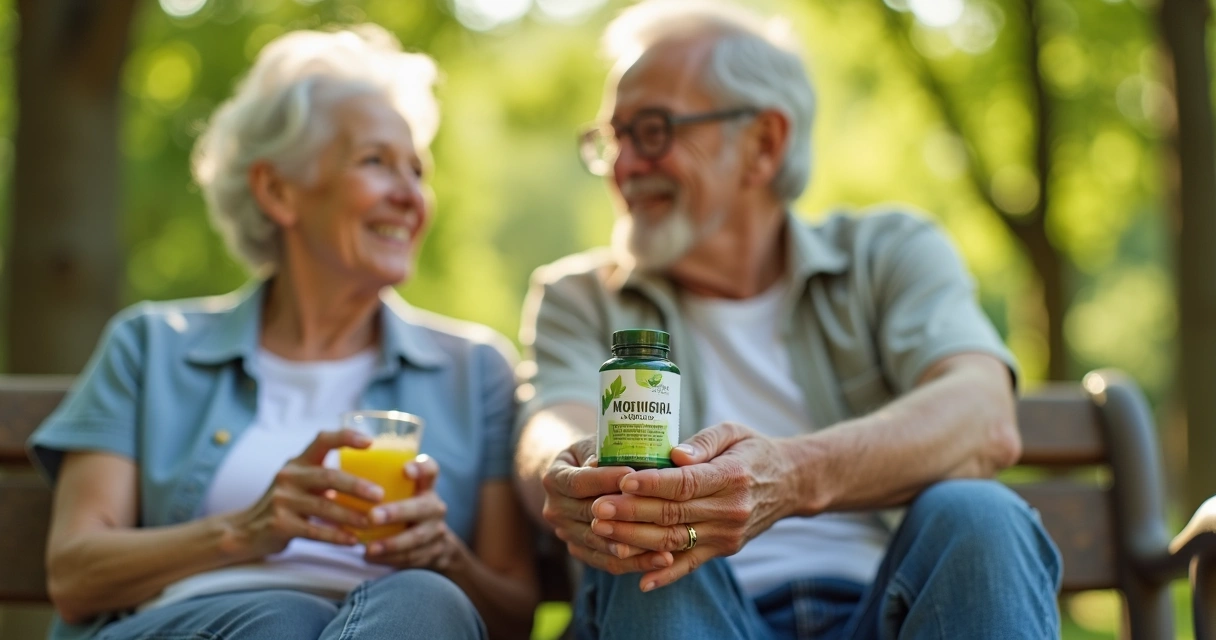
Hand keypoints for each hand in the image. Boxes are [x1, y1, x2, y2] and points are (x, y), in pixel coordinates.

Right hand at [229, 429, 385, 557]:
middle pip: (328, 477)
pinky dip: (336, 536)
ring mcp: (282, 500)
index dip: (346, 437)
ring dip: (351, 516)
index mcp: (299, 462)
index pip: (322, 440)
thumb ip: (327, 478)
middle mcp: (289, 477)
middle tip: (379, 495)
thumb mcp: (302, 483)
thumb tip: (375, 480)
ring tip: (372, 522)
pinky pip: (313, 531)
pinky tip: (353, 541)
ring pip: (324, 507)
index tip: (370, 442)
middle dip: (356, 486)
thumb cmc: (287, 504)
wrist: (246, 530)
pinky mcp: (279, 524)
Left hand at [363, 455, 458, 569]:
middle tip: (372, 517)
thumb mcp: (402, 494)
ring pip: (416, 537)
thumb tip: (335, 479)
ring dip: (391, 543)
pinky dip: (391, 559)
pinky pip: (411, 557)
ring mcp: (436, 530)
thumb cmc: (404, 509)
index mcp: (426, 486)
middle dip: (396, 512)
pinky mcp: (433, 552)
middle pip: (421, 507)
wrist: (433, 542)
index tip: (405, 470)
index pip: (430, 470)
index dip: (420, 468)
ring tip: (369, 549)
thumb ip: (380, 485)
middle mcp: (434, 506)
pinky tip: (373, 558)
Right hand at [541, 436, 672, 574]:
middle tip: (659, 515)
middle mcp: (554, 509)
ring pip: (601, 543)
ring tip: (666, 549)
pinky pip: (607, 562)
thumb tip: (632, 466)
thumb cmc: (594, 456)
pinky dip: (635, 563)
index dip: (605, 480)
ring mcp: (565, 533)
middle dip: (625, 516)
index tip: (633, 476)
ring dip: (634, 547)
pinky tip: (661, 560)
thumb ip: (610, 453)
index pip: (579, 482)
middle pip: (590, 515)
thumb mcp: (595, 445)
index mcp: (554, 479)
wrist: (576, 480)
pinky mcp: (579, 551)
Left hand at [589, 423, 797, 590]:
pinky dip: (665, 575)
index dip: (652, 484)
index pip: (685, 484)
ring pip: (674, 541)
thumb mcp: (733, 431)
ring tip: (602, 532)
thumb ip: (704, 441)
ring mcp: (727, 535)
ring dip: (636, 540)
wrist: (789, 483)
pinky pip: (690, 564)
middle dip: (631, 513)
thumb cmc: (752, 451)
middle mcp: (730, 510)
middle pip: (673, 514)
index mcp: (731, 476)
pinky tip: (640, 580)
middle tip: (598, 508)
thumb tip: (675, 453)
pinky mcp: (723, 549)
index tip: (622, 480)